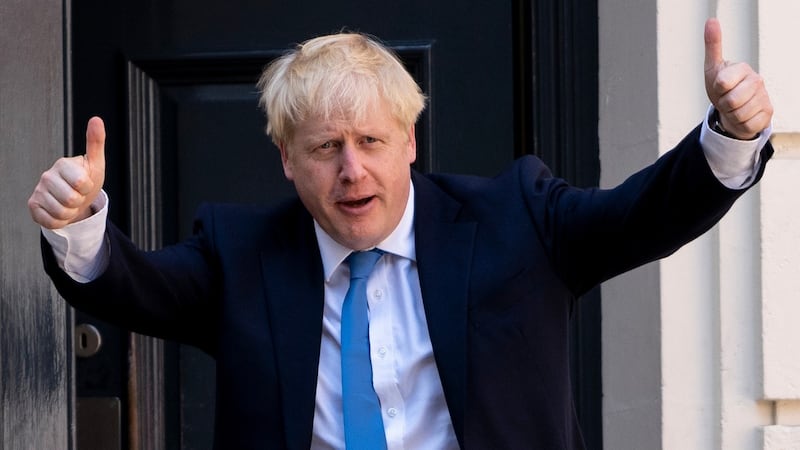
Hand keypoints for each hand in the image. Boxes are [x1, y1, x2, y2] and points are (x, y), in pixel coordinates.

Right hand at [28, 117, 105, 228]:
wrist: (76, 200)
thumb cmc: (87, 179)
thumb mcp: (96, 163)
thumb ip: (96, 142)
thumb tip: (96, 119)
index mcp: (63, 164)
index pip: (81, 182)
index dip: (88, 188)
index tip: (86, 184)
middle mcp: (47, 176)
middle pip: (71, 199)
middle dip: (80, 201)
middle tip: (78, 195)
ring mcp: (38, 191)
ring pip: (62, 212)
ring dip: (72, 212)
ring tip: (70, 204)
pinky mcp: (33, 206)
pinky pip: (52, 222)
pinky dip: (61, 221)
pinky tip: (60, 211)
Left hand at [704, 18, 772, 139]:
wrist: (732, 109)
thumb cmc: (722, 87)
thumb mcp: (713, 68)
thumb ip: (713, 46)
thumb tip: (711, 20)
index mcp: (742, 68)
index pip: (722, 83)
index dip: (717, 89)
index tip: (720, 86)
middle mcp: (757, 80)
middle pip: (731, 101)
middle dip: (723, 104)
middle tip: (726, 99)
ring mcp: (764, 97)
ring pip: (739, 114)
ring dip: (731, 114)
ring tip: (733, 107)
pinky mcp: (767, 113)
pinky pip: (747, 124)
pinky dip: (740, 123)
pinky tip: (743, 115)